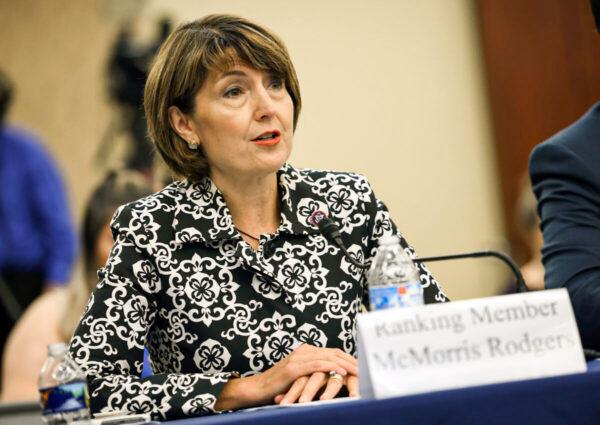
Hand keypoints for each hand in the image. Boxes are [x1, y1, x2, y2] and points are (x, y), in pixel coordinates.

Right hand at [215, 344, 356, 410]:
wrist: (256, 389)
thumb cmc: (279, 388)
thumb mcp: (301, 379)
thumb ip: (315, 375)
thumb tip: (335, 381)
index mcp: (306, 351)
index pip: (334, 352)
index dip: (349, 358)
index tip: (364, 366)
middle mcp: (304, 351)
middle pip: (334, 352)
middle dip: (352, 360)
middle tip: (367, 367)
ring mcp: (298, 357)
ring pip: (328, 357)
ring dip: (346, 363)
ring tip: (360, 370)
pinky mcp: (294, 368)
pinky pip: (317, 364)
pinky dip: (331, 367)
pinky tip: (341, 371)